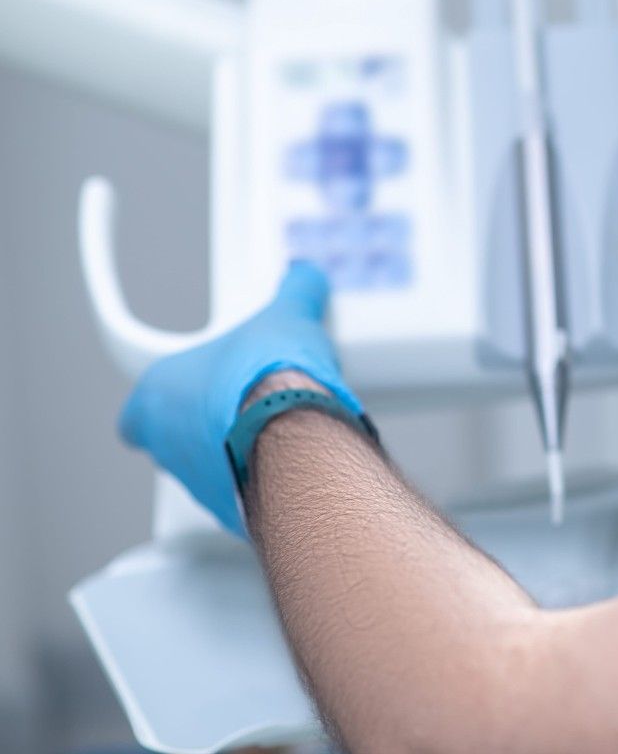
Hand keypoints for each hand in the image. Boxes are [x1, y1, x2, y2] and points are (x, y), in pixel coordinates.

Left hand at [118, 262, 359, 535]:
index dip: (169, 397)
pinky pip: (249, 495)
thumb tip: (303, 278)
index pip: (140, 408)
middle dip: (212, 424)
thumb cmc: (268, 382)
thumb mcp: (286, 316)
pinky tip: (297, 458)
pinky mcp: (238, 512)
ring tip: (282, 427)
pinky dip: (269, 480)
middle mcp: (169, 449)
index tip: (198, 385)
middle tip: (249, 400)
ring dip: (241, 453)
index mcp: (155, 402)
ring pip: (212, 470)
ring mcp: (201, 485)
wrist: (299, 435)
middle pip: (177, 440)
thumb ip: (293, 293)